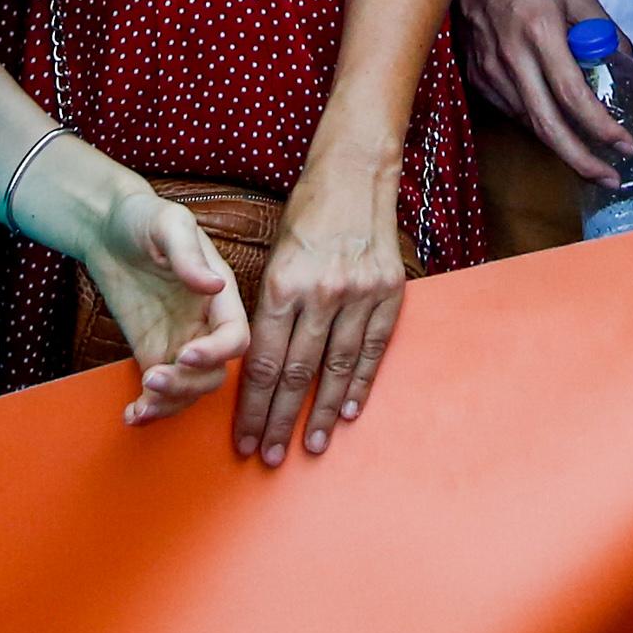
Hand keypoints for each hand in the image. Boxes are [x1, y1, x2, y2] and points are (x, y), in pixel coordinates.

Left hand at [73, 188, 252, 425]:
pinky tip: (132, 415)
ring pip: (191, 390)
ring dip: (170, 404)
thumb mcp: (168, 223)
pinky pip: (161, 392)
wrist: (107, 227)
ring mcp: (180, 341)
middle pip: (215, 372)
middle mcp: (205, 324)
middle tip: (153, 377)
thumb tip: (214, 284)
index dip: (216, 352)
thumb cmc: (143, 218)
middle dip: (187, 384)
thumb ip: (189, 254)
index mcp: (220, 295)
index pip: (235, 336)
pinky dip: (150, 410)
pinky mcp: (154, 352)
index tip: (185, 353)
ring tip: (140, 405)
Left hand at [232, 171, 405, 467]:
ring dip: (322, 413)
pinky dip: (360, 383)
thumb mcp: (273, 257)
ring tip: (311, 446)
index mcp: (281, 284)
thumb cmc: (306, 217)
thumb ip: (270, 311)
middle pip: (296, 373)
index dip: (252, 406)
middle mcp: (319, 293)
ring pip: (336, 368)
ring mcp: (357, 294)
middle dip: (279, 420)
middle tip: (268, 456)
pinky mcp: (388, 293)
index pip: (263, 362)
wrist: (354, 176)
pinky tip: (349, 412)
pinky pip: (373, 349)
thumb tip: (261, 367)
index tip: (243, 437)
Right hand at [451, 0, 631, 185]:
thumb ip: (603, 29)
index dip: (600, 127)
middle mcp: (512, 58)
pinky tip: (557, 126)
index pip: (573, 95)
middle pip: (547, 125)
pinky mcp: (476, 76)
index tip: (625, 144)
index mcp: (540, 32)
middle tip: (609, 178)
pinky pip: (513, 111)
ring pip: (529, 124)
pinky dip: (537, 124)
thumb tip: (625, 64)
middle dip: (581, 160)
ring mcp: (489, 70)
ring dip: (562, 146)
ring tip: (592, 159)